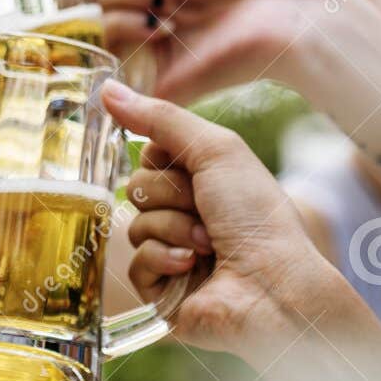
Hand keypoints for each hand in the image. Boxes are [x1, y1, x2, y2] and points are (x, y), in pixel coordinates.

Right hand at [104, 81, 364, 367]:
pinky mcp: (161, 291)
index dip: (165, 160)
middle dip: (171, 196)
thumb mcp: (215, 150)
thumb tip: (106, 90)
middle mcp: (187, 215)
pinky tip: (193, 267)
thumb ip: (160, 118)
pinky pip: (134, 263)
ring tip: (208, 244)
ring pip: (135, 225)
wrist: (273, 286)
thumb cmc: (257, 216)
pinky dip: (163, 260)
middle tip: (206, 210)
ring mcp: (172, 253)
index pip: (149, 156)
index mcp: (203, 182)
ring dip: (173, 229)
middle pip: (137, 187)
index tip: (192, 169)